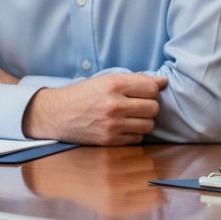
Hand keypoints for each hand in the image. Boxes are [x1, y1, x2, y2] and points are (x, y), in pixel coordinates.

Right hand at [22, 73, 168, 145]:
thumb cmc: (84, 94)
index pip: (152, 88)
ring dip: (143, 121)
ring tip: (130, 117)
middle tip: (137, 105)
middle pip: (153, 108)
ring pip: (148, 125)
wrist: (57, 114)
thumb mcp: (107, 79)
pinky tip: (123, 128)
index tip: (143, 92)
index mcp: (114, 84)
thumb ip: (136, 79)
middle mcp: (115, 104)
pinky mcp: (109, 141)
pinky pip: (137, 139)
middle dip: (148, 106)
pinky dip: (134, 134)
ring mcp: (112, 125)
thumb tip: (163, 82)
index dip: (151, 90)